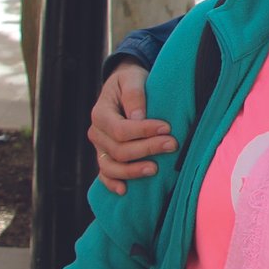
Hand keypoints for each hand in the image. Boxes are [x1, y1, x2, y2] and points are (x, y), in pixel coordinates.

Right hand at [86, 61, 174, 194]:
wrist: (124, 86)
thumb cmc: (131, 81)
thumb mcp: (132, 78)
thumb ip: (134, 94)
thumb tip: (138, 117)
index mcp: (100, 113)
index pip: (121, 129)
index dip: (144, 131)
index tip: (167, 128)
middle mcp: (97, 133)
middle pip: (119, 150)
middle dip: (147, 149)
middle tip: (172, 145)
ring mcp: (100, 148)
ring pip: (111, 167)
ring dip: (133, 171)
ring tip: (155, 170)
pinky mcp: (106, 157)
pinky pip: (104, 175)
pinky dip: (112, 184)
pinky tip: (125, 190)